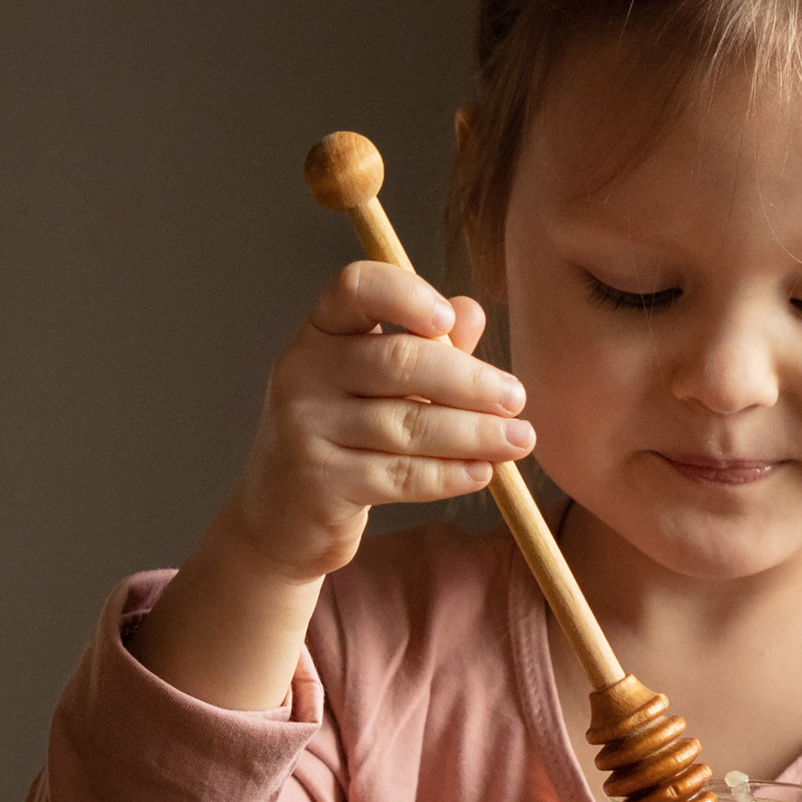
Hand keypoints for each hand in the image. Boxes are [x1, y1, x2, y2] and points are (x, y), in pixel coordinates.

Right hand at [225, 261, 534, 580]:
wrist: (281, 514)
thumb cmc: (343, 436)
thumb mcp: (379, 385)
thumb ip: (427, 348)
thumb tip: (471, 311)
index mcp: (320, 332)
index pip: (356, 288)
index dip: (407, 295)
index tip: (450, 320)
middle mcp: (303, 372)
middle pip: (397, 361)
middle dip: (468, 380)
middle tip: (516, 397)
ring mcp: (305, 428)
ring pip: (407, 425)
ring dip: (474, 433)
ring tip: (519, 438)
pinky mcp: (320, 483)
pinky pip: (401, 475)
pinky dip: (450, 474)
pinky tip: (484, 471)